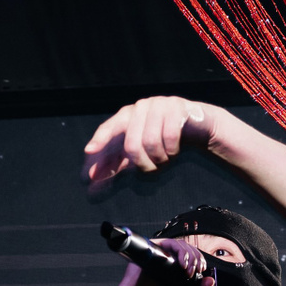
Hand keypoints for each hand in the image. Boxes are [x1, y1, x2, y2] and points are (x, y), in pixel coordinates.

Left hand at [83, 97, 220, 193]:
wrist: (196, 124)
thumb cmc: (164, 139)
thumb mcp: (140, 151)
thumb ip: (115, 164)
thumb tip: (91, 180)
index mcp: (127, 116)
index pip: (109, 128)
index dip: (100, 140)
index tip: (89, 151)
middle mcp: (140, 107)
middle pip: (132, 144)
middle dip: (142, 163)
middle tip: (153, 169)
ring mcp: (158, 105)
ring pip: (151, 142)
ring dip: (160, 158)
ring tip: (165, 157)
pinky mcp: (176, 107)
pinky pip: (170, 136)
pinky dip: (172, 149)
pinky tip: (174, 149)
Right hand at [131, 238, 217, 285]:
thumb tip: (211, 280)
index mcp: (176, 270)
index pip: (193, 257)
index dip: (200, 261)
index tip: (202, 270)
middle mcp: (169, 260)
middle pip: (189, 249)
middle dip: (197, 258)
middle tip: (196, 270)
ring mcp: (160, 254)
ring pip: (181, 244)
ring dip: (190, 255)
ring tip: (189, 269)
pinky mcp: (152, 250)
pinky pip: (170, 243)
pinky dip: (180, 251)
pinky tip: (182, 264)